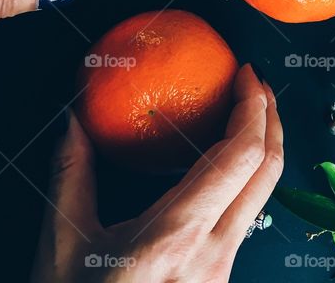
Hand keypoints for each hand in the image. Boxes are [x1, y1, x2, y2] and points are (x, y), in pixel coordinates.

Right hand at [32, 64, 283, 282]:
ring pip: (263, 197)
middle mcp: (213, 253)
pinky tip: (221, 167)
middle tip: (253, 82)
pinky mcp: (219, 281)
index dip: (253, 107)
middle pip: (269, 172)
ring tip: (243, 114)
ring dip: (262, 149)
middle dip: (272, 117)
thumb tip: (75, 118)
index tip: (244, 73)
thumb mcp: (62, 243)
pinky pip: (246, 220)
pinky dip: (245, 180)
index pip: (240, 157)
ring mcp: (222, 272)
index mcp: (177, 235)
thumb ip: (71, 172)